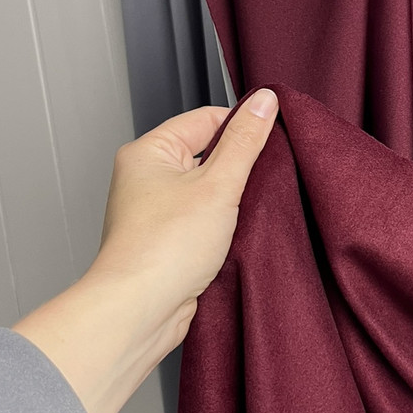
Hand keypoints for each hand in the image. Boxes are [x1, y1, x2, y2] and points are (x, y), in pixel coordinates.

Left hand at [13, 89, 277, 412]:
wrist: (139, 311)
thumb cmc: (162, 250)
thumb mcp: (218, 184)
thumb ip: (245, 141)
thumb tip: (264, 102)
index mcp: (148, 152)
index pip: (205, 119)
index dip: (242, 127)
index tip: (274, 138)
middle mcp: (145, 178)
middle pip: (207, 154)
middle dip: (239, 169)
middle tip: (262, 183)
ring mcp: (154, 212)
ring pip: (207, 191)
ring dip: (231, 201)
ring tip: (246, 213)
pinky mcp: (166, 242)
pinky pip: (202, 220)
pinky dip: (222, 226)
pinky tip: (236, 236)